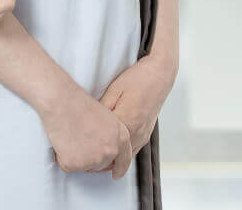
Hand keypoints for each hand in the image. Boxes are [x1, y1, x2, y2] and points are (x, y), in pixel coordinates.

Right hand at [40, 89, 131, 174]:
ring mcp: (94, 160)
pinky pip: (68, 166)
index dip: (119, 169)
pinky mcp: (76, 165)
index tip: (116, 174)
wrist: (61, 102)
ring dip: (77, 156)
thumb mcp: (106, 117)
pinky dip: (63, 156)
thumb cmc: (79, 103)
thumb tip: (105, 147)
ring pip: (85, 166)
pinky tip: (63, 140)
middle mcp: (111, 151)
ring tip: (71, 135)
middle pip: (101, 165)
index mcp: (121, 138)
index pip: (124, 160)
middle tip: (80, 141)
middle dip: (91, 158)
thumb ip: (111, 136)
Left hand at [96, 54, 174, 177]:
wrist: (160, 74)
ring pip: (126, 156)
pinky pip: (133, 150)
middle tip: (86, 166)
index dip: (92, 149)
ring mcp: (144, 133)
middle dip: (101, 161)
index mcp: (128, 120)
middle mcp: (138, 131)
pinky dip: (123, 156)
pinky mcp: (147, 132)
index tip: (81, 154)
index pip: (106, 143)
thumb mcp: (114, 90)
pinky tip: (113, 156)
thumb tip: (91, 122)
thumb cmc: (137, 79)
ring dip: (113, 161)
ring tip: (97, 164)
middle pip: (116, 154)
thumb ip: (103, 109)